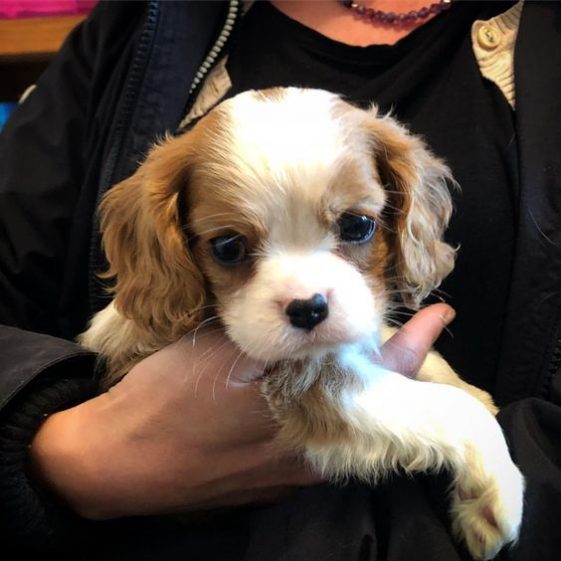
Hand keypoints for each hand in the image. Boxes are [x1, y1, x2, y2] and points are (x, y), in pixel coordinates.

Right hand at [30, 304, 453, 519]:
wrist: (122, 462)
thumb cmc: (168, 396)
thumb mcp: (219, 347)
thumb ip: (274, 333)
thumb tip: (314, 317)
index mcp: (305, 411)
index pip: (379, 375)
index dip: (412, 343)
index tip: (440, 314)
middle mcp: (312, 451)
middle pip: (369, 403)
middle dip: (387, 364)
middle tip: (402, 331)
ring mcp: (295, 473)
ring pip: (347, 423)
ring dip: (356, 388)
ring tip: (354, 354)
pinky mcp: (277, 484)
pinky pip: (320, 443)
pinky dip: (327, 412)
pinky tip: (308, 391)